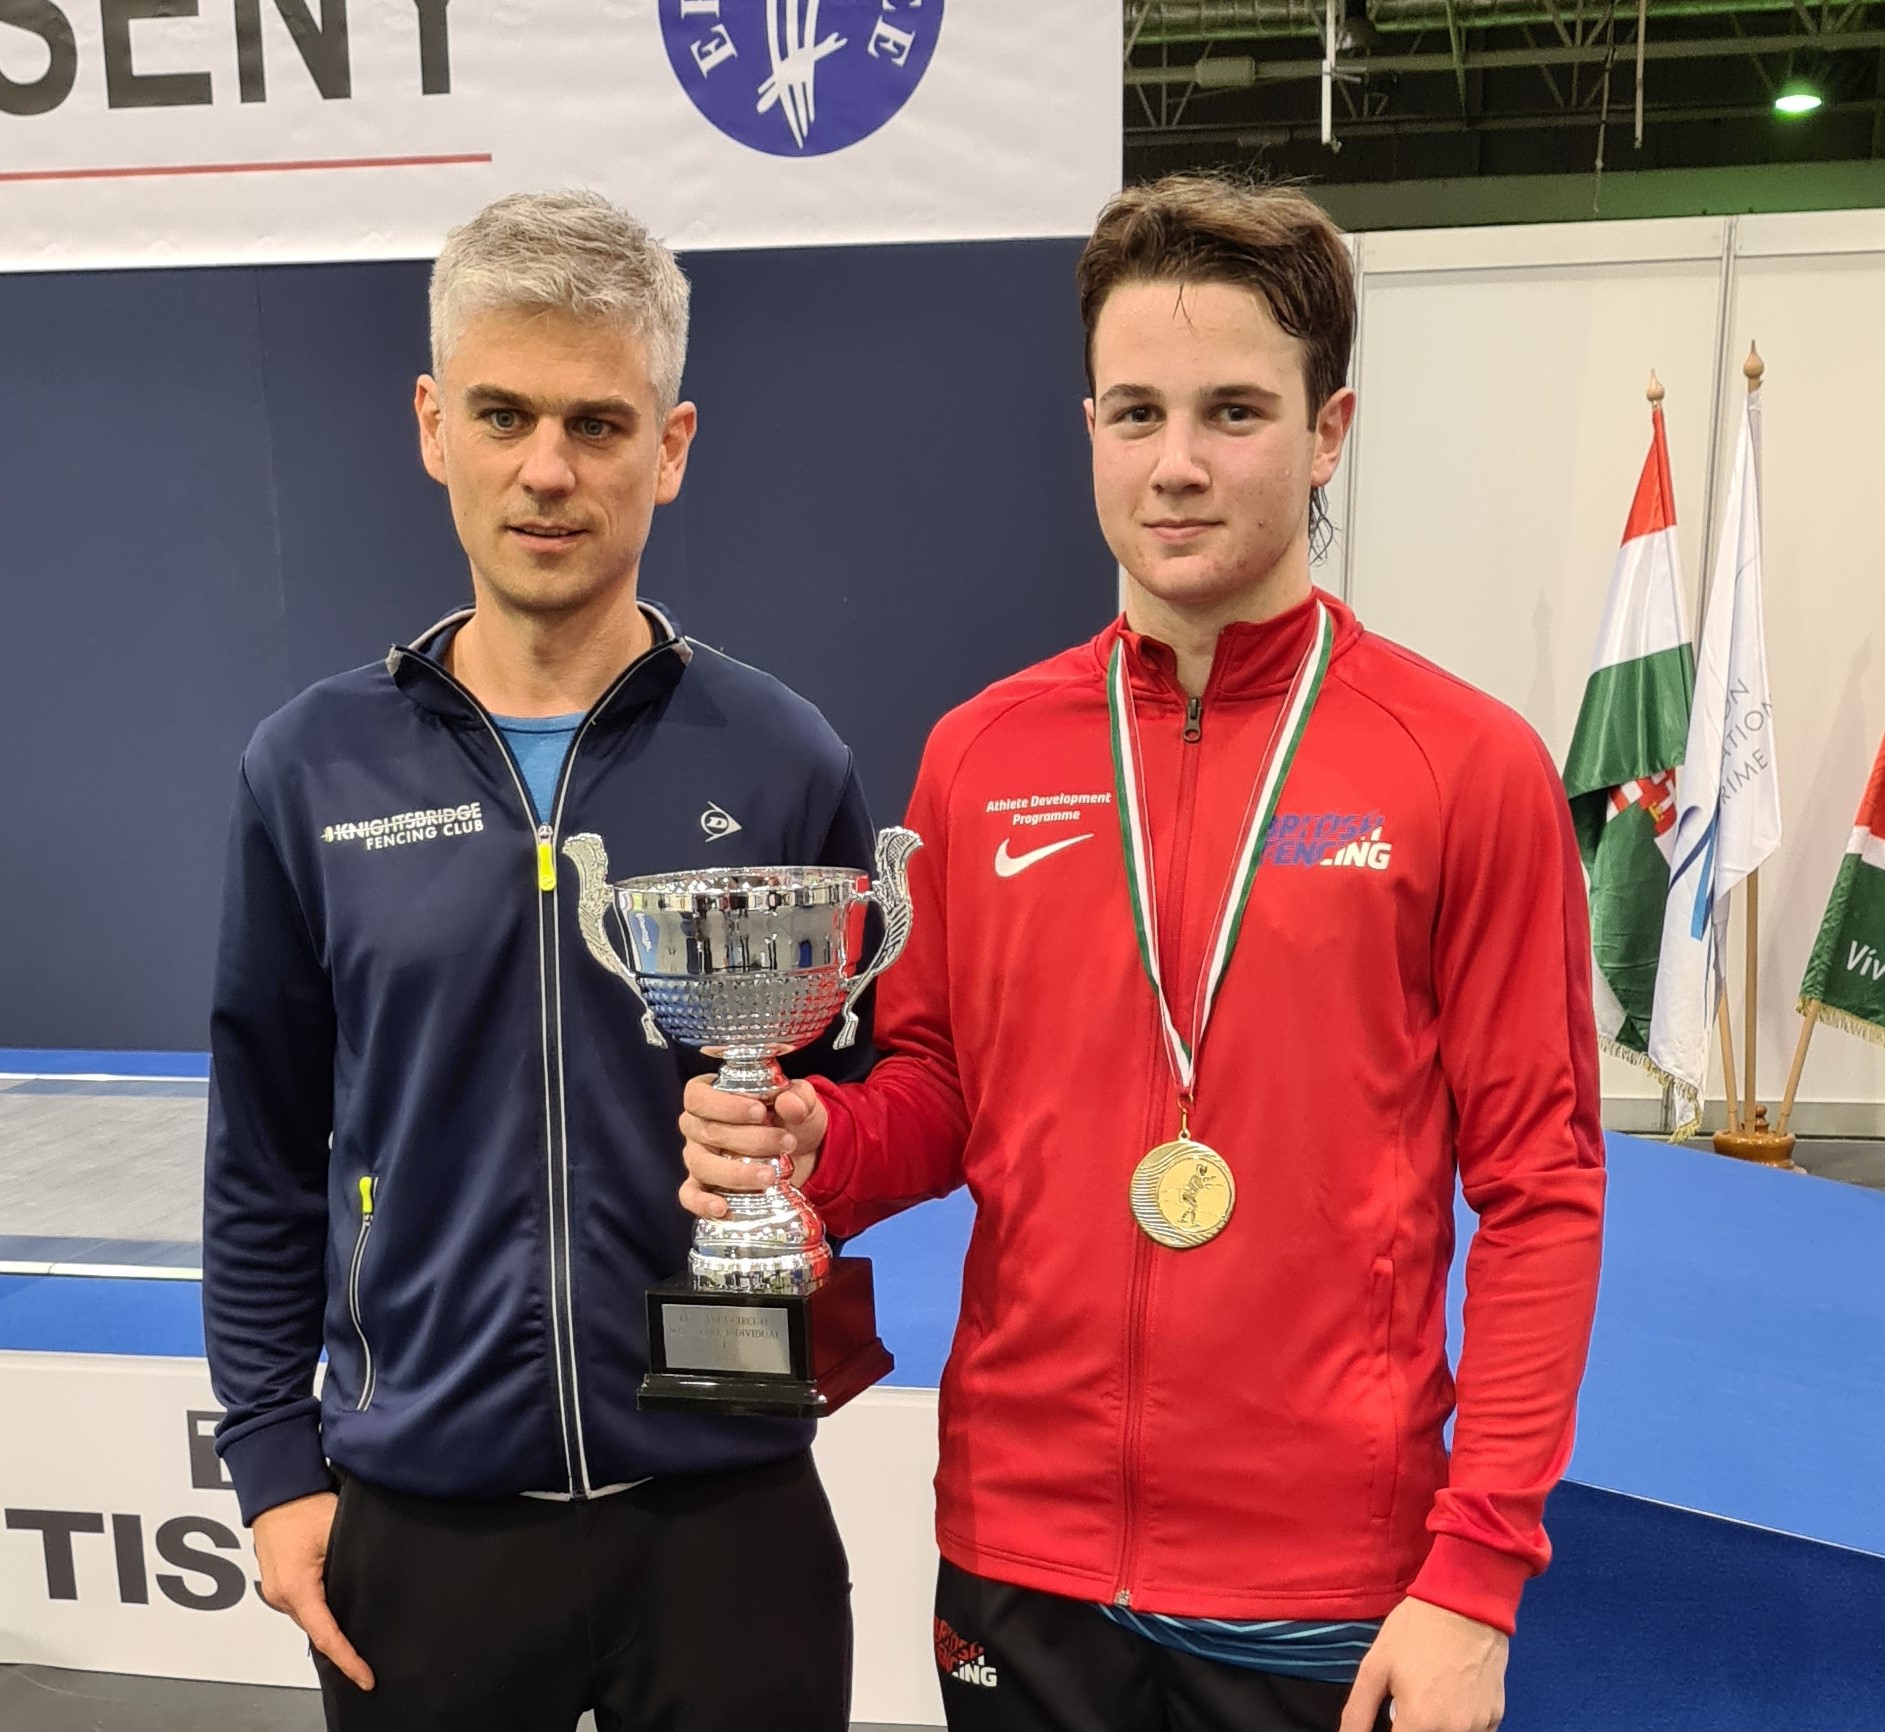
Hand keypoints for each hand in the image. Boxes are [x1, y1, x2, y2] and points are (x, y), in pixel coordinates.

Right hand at [252, 1491, 374, 1691]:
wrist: (277, 1488)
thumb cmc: (305, 1503)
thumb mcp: (339, 1531)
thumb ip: (354, 1559)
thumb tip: (377, 1577)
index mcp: (297, 1588)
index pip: (326, 1635)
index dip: (348, 1659)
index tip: (365, 1677)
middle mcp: (281, 1595)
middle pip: (317, 1630)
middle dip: (341, 1644)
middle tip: (369, 1657)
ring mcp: (276, 1590)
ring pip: (309, 1617)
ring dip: (330, 1622)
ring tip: (358, 1631)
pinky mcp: (277, 1581)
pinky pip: (302, 1603)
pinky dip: (319, 1607)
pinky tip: (337, 1602)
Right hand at [678, 1075, 827, 1219]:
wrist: (804, 1152)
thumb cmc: (791, 1118)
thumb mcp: (800, 1102)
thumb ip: (798, 1098)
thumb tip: (789, 1104)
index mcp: (710, 1094)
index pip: (699, 1096)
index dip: (726, 1105)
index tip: (760, 1111)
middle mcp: (696, 1125)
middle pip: (707, 1131)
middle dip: (749, 1139)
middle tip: (786, 1142)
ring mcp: (697, 1157)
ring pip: (702, 1164)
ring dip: (737, 1172)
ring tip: (770, 1176)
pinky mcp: (702, 1186)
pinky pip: (690, 1196)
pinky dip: (702, 1203)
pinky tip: (723, 1208)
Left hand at [1339, 1597, 1505, 1731]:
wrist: (1465, 1602)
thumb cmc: (1416, 1630)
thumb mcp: (1375, 1665)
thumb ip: (1358, 1712)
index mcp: (1420, 1722)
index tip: (1393, 1719)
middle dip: (1413, 1727)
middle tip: (1409, 1701)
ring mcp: (1479, 1726)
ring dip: (1438, 1726)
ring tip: (1431, 1694)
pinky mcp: (1497, 1716)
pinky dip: (1460, 1723)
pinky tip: (1453, 1696)